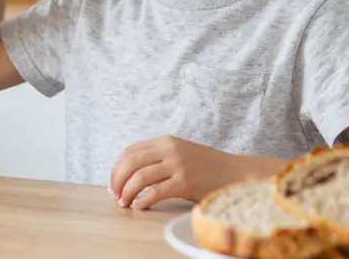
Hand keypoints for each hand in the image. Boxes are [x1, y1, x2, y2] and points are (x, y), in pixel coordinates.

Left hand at [109, 135, 243, 208]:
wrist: (235, 172)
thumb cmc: (207, 166)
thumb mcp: (181, 152)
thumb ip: (159, 156)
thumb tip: (131, 171)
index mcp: (166, 141)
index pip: (130, 151)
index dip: (117, 168)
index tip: (113, 183)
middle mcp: (170, 150)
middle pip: (131, 163)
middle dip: (118, 180)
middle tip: (115, 195)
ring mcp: (178, 165)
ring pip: (140, 177)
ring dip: (128, 192)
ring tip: (124, 203)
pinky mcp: (185, 182)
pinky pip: (156, 192)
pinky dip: (143, 201)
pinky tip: (140, 207)